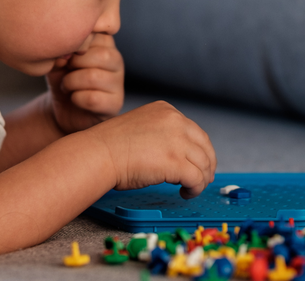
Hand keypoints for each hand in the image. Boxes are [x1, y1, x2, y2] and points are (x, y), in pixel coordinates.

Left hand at [45, 33, 123, 133]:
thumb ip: (61, 50)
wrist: (66, 107)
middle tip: (65, 71)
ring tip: (66, 85)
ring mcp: (118, 82)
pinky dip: (76, 98)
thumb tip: (64, 55)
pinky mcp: (115, 103)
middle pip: (100, 55)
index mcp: (104, 43)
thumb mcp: (58, 59)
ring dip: (71, 82)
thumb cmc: (64, 78)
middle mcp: (116, 60)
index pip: (96, 34)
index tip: (64, 54)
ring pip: (94, 77)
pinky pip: (92, 98)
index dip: (75, 45)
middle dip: (74, 64)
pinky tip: (74, 98)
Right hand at [87, 100, 216, 197]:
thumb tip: (180, 157)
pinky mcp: (176, 162)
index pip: (195, 131)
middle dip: (206, 165)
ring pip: (203, 164)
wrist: (98, 154)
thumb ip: (163, 135)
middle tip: (203, 179)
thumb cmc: (111, 147)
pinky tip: (184, 193)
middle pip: (204, 146)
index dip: (201, 150)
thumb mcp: (142, 128)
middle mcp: (175, 121)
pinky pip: (197, 179)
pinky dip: (195, 189)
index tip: (201, 163)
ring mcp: (177, 141)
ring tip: (189, 189)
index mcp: (166, 111)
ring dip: (200, 179)